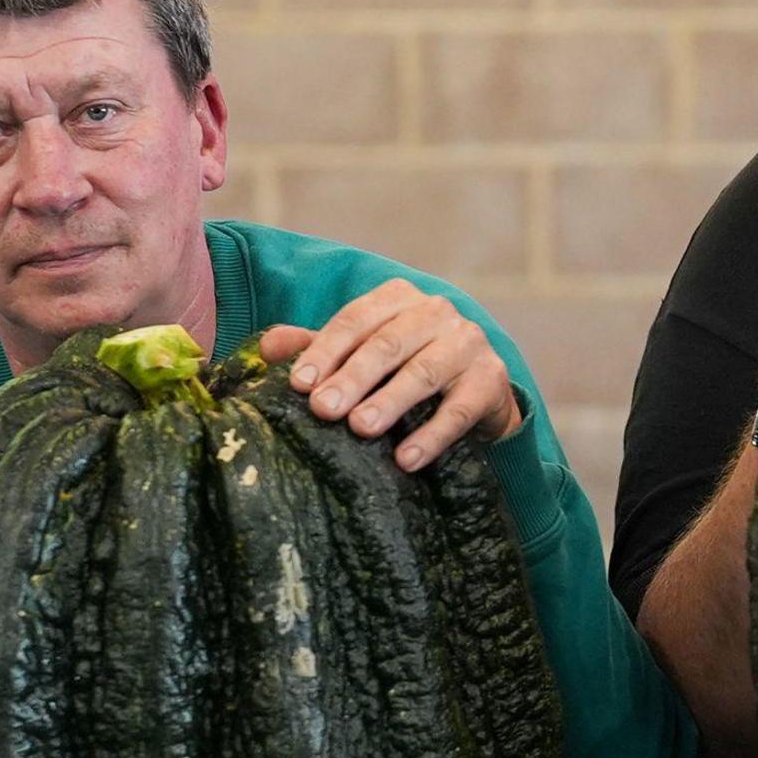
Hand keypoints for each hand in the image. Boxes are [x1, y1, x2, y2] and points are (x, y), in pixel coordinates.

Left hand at [264, 279, 525, 472]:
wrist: (478, 388)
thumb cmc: (406, 365)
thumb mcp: (363, 352)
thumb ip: (319, 347)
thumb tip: (266, 348)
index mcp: (399, 298)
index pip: (355, 320)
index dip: (326, 351)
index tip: (300, 385)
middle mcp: (437, 312)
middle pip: (388, 344)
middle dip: (352, 378)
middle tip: (323, 410)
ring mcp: (468, 344)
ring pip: (424, 373)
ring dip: (389, 402)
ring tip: (360, 429)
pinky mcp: (491, 380)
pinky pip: (460, 410)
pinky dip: (432, 436)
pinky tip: (406, 459)